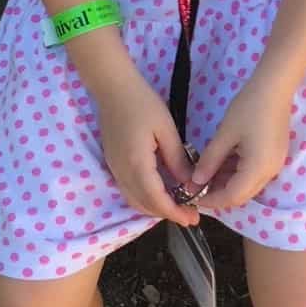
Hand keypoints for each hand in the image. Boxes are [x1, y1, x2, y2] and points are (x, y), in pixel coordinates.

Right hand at [95, 74, 201, 226]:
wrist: (113, 88)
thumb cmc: (142, 103)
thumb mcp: (166, 129)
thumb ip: (177, 159)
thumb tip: (189, 183)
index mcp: (136, 164)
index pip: (156, 200)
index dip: (174, 213)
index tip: (193, 218)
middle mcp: (122, 172)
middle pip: (144, 205)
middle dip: (167, 214)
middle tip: (190, 215)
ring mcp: (114, 169)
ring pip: (134, 201)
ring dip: (155, 208)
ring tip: (178, 206)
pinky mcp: (113, 164)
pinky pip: (129, 190)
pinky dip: (145, 198)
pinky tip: (161, 192)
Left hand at [190, 77, 291, 210]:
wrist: (275, 86)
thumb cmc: (248, 108)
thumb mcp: (224, 135)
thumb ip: (209, 161)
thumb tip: (195, 181)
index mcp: (258, 169)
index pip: (232, 197)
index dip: (211, 200)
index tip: (191, 195)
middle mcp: (270, 172)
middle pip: (242, 194)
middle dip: (218, 193)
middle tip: (196, 185)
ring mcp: (274, 164)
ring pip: (247, 184)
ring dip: (227, 182)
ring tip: (205, 172)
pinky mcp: (274, 155)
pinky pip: (253, 172)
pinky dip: (236, 172)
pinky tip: (221, 162)